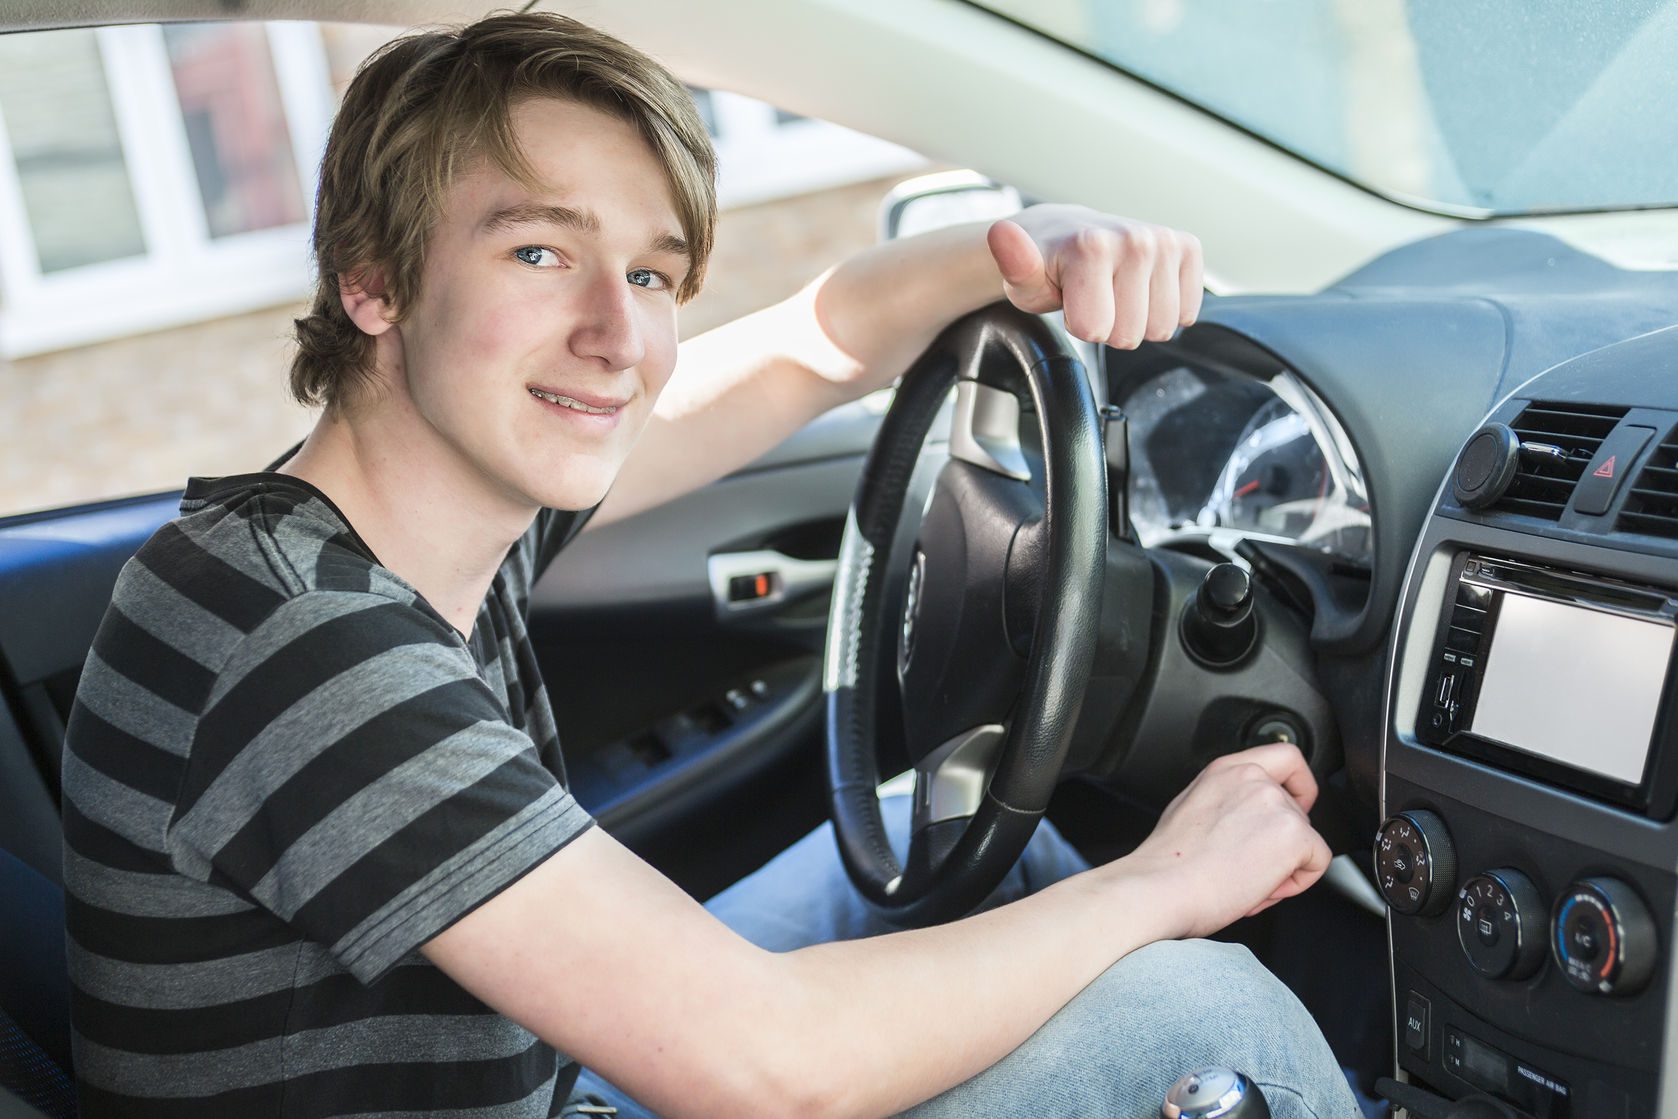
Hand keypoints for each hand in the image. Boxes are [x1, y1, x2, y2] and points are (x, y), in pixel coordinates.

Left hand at [986, 204, 1203, 348]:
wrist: (1063, 234)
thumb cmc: (1045, 264)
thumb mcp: (1021, 277)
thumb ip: (1013, 262)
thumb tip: (1002, 235)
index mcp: (1093, 246)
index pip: (1095, 330)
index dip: (1078, 324)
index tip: (1071, 300)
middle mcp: (1135, 239)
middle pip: (1130, 334)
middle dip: (1109, 325)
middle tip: (1093, 296)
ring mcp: (1164, 242)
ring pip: (1161, 328)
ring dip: (1136, 318)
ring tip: (1114, 291)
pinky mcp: (1187, 249)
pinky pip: (1187, 311)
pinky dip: (1163, 309)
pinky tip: (1140, 288)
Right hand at [1117, 741, 1331, 940]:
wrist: (1162, 887)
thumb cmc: (1167, 863)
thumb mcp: (1191, 808)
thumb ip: (1227, 800)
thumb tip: (1244, 820)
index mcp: (1226, 771)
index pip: (1286, 757)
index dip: (1299, 785)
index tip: (1295, 805)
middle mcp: (1254, 780)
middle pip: (1297, 810)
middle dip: (1280, 844)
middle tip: (1247, 865)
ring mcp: (1276, 805)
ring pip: (1306, 840)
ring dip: (1284, 866)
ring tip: (1245, 880)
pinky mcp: (1294, 835)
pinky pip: (1317, 862)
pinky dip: (1297, 883)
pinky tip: (1260, 887)